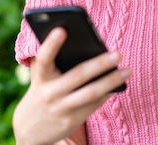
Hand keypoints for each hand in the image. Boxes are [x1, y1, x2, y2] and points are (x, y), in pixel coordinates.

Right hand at [13, 27, 130, 144]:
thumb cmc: (42, 89)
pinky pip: (94, 104)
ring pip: (90, 93)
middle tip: (118, 53)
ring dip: (111, 81)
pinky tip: (119, 84)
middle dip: (99, 64)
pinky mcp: (71, 121)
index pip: (43, 58)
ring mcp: (61, 108)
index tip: (62, 29)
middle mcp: (49, 93)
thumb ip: (55, 61)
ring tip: (127, 70)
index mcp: (40, 77)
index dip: (51, 44)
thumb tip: (87, 45)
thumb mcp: (41, 77)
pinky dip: (107, 93)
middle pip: (77, 76)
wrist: (30, 129)